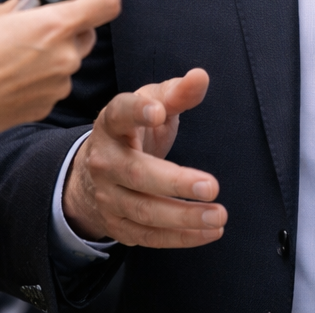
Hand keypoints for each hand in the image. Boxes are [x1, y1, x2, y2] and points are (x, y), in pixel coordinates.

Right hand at [0, 0, 119, 190]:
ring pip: (68, 62)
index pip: (107, 4)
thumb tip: (37, 5)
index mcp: (55, 25)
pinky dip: (39, 80)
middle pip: (86, 35)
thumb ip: (26, 8)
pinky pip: (52, 85)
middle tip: (38, 29)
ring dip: (52, 57)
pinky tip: (10, 79)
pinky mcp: (46, 106)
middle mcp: (65, 56)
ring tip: (14, 58)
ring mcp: (58, 85)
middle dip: (69, 29)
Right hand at [62, 69, 226, 247]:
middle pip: (136, 173)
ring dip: (183, 217)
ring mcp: (108, 196)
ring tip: (218, 215)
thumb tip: (201, 76)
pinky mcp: (117, 225)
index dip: (137, 112)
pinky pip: (148, 236)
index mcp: (111, 124)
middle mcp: (104, 161)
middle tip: (211, 186)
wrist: (97, 171)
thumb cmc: (133, 131)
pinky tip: (208, 232)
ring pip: (143, 211)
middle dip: (174, 182)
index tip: (159, 113)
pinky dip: (180, 237)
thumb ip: (177, 92)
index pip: (120, 114)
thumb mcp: (152, 104)